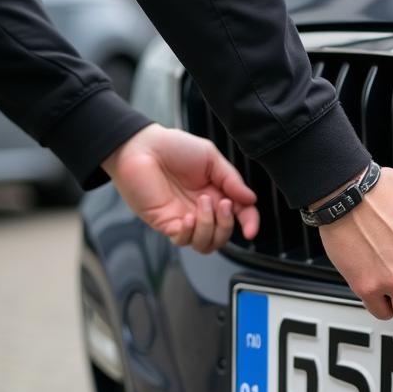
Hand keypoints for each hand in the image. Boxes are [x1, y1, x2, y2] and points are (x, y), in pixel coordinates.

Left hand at [102, 125, 259, 252]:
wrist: (141, 146)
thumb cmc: (172, 147)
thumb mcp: (211, 157)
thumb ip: (232, 180)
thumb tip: (251, 199)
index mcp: (216, 193)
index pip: (239, 216)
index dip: (249, 224)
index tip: (250, 229)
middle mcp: (201, 210)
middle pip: (223, 236)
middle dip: (227, 224)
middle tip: (223, 203)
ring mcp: (184, 218)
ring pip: (205, 244)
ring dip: (210, 227)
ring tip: (203, 203)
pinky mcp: (166, 223)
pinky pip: (183, 241)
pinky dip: (190, 232)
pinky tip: (188, 215)